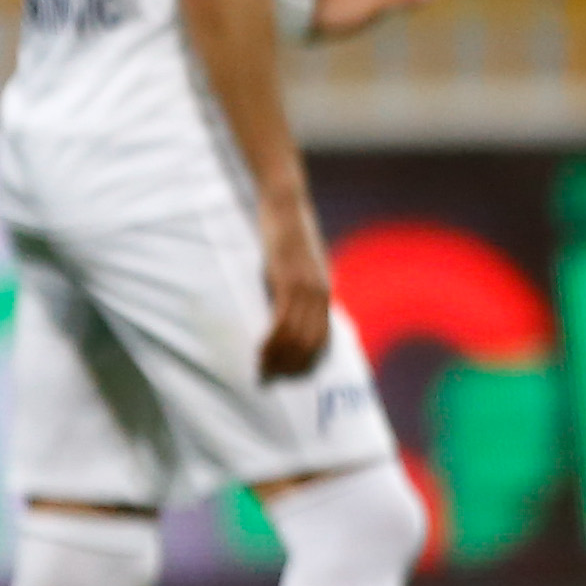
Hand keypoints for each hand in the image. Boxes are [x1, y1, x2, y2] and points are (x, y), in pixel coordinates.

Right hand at [257, 184, 332, 380]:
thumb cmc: (288, 236)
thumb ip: (299, 289)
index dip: (306, 362)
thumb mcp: (299, 267)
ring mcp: (307, 287)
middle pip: (312, 344)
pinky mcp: (289, 279)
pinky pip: (283, 319)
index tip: (288, 376)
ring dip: (280, 358)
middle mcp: (321, 293)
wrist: (286, 206)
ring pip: (298, 336)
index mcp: (324, 293)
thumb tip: (291, 309)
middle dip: (292, 366)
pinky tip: (261, 350)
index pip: (323, 340)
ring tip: (263, 370)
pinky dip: (274, 340)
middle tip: (270, 379)